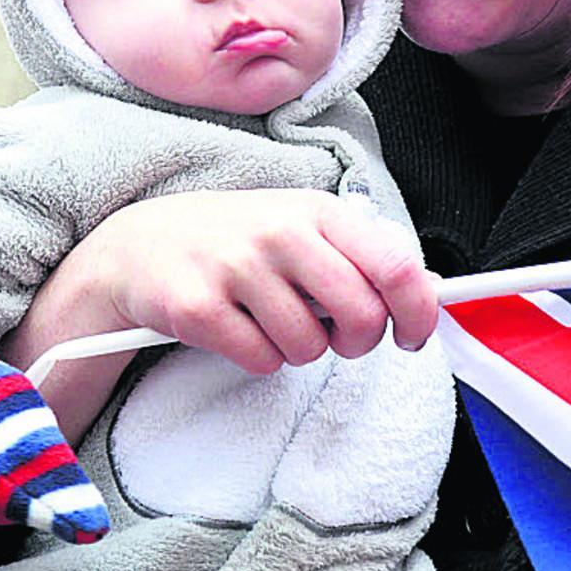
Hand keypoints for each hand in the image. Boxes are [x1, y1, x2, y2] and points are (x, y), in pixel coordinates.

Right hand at [5, 190, 439, 423]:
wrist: (140, 246)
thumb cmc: (238, 242)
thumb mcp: (302, 228)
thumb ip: (361, 256)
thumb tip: (431, 292)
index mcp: (317, 210)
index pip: (394, 265)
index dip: (417, 313)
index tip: (412, 337)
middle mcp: (279, 232)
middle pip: (360, 316)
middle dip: (357, 342)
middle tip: (336, 337)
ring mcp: (236, 267)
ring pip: (309, 348)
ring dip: (298, 349)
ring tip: (270, 321)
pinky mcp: (198, 306)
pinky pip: (261, 360)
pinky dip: (258, 358)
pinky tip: (237, 329)